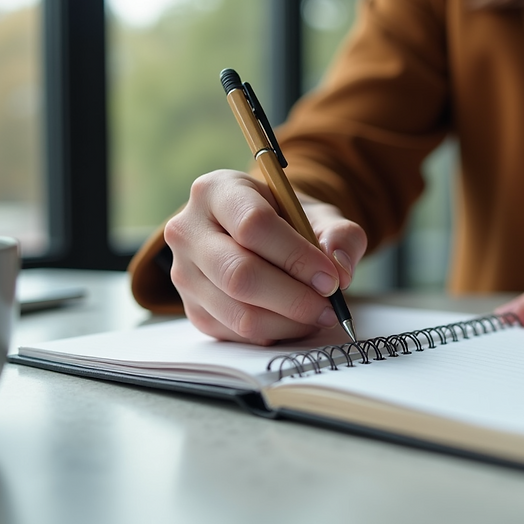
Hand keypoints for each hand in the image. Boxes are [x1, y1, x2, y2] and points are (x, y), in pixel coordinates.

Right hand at [163, 169, 367, 344]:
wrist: (259, 235)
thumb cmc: (288, 221)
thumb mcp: (319, 214)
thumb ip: (340, 235)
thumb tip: (340, 270)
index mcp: (215, 191)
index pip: (253, 225)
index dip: (296, 256)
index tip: (331, 278)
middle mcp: (188, 230)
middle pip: (240, 275)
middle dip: (294, 298)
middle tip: (330, 307)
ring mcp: (183, 273)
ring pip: (238, 312)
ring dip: (289, 322)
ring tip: (319, 315)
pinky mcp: (193, 308)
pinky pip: (236, 333)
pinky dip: (275, 333)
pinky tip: (296, 321)